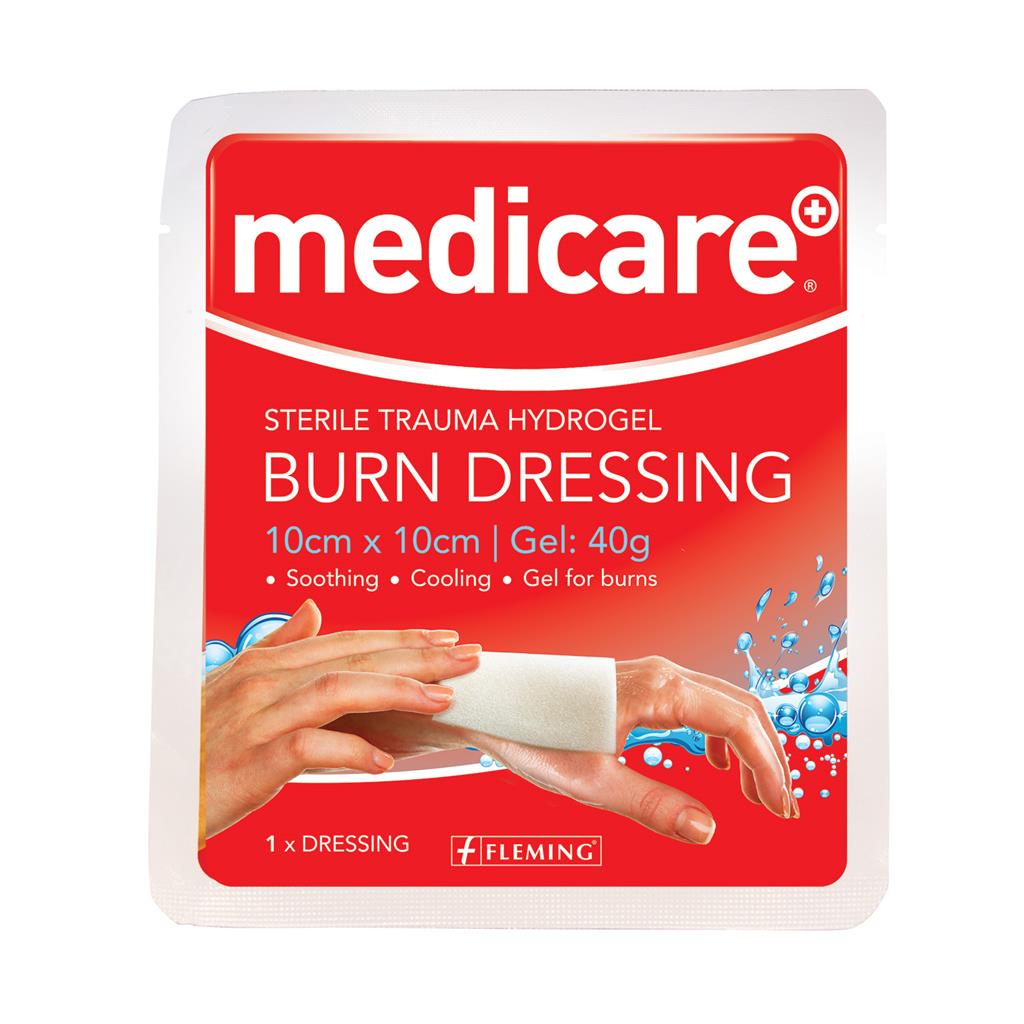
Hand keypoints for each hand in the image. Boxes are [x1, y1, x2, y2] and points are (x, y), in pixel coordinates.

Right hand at [201, 599, 480, 837]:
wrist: (160, 790)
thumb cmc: (200, 741)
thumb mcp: (235, 682)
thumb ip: (281, 645)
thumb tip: (313, 610)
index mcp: (268, 661)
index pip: (350, 639)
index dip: (402, 636)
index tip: (447, 637)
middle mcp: (266, 680)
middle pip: (356, 656)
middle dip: (418, 654)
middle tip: (468, 656)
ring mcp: (260, 718)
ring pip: (340, 689)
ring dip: (397, 690)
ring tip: (441, 698)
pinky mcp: (254, 760)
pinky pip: (312, 747)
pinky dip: (352, 750)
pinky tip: (384, 762)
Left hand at [348, 655, 794, 844]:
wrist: (491, 699)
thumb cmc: (531, 731)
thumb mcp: (591, 780)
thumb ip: (653, 805)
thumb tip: (707, 831)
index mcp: (659, 689)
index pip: (740, 723)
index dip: (771, 767)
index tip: (783, 810)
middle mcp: (661, 673)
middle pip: (740, 708)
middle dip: (769, 758)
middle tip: (782, 808)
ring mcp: (649, 674)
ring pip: (720, 702)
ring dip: (747, 745)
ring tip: (755, 793)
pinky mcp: (636, 682)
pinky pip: (696, 700)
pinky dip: (719, 732)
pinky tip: (714, 763)